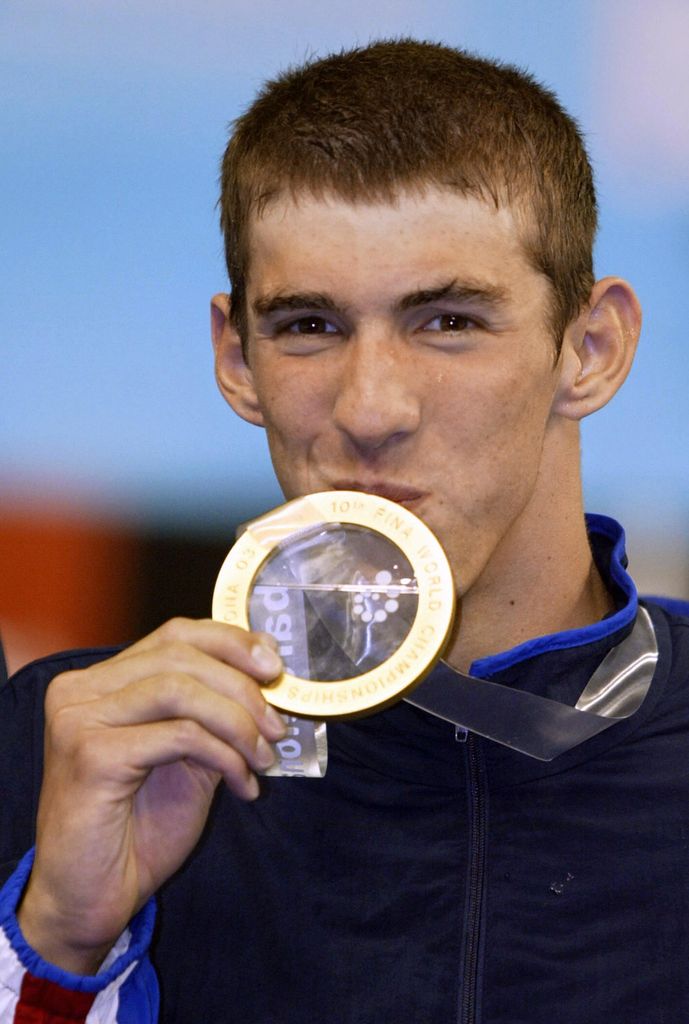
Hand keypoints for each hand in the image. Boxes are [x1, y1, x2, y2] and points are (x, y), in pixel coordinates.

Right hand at [17, 618, 285, 973]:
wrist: (92, 899)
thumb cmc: (137, 830)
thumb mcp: (186, 758)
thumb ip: (212, 715)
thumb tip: (267, 680)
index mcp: (99, 682)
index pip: (173, 634)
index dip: (230, 642)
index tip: (274, 665)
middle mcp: (80, 691)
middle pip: (180, 655)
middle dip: (242, 687)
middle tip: (277, 725)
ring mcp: (79, 719)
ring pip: (181, 690)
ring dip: (237, 722)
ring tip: (263, 758)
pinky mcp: (91, 755)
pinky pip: (180, 735)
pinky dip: (224, 756)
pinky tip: (241, 785)